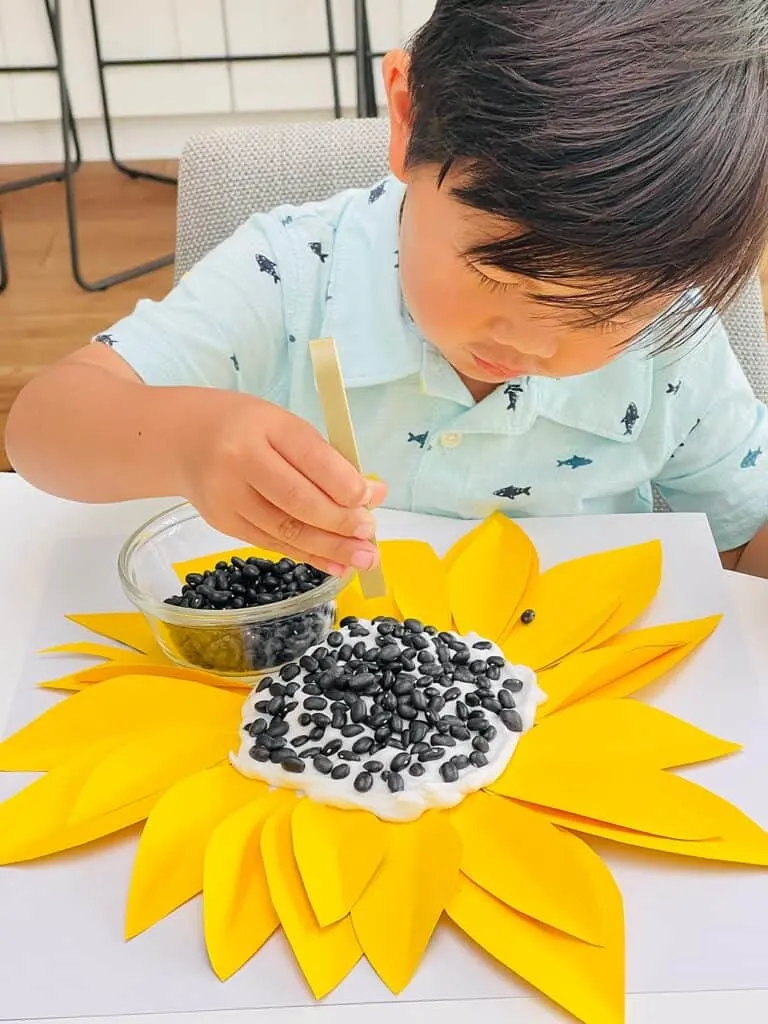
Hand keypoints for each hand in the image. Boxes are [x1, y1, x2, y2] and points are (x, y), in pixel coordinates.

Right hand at [175, 390, 385, 574]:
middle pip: (298, 499)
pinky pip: (271, 543)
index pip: (311, 457)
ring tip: (363, 559)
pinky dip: (307, 556)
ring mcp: (227, 495)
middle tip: (370, 534)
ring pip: (286, 529)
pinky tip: (335, 565)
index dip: (345, 484)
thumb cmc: (244, 428)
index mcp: (264, 425)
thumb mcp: (283, 425)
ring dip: (329, 548)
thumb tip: (374, 494)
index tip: (372, 498)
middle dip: (340, 522)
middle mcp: (241, 460)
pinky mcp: (223, 522)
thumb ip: (326, 458)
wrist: (180, 439)